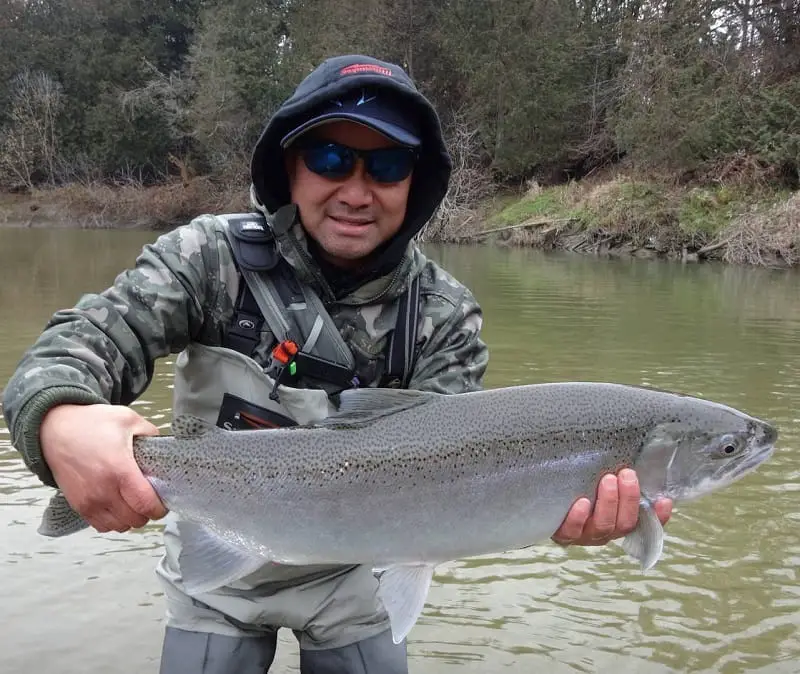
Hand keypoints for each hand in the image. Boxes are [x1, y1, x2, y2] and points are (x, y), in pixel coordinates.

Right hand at [40, 403, 166, 533]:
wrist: (54, 430)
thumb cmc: (91, 424)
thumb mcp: (128, 419)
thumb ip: (152, 433)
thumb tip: (165, 446)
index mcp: (119, 470)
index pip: (145, 504)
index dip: (160, 507)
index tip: (163, 500)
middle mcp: (103, 491)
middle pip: (135, 519)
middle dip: (148, 512)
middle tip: (150, 497)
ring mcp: (89, 501)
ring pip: (120, 526)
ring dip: (131, 517)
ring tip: (134, 501)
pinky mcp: (78, 506)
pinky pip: (102, 526)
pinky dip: (114, 521)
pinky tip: (118, 505)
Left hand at [551, 468, 671, 545]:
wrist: (545, 503)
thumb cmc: (579, 488)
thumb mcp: (600, 482)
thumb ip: (618, 477)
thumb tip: (634, 453)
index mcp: (619, 521)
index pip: (646, 523)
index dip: (658, 516)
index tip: (664, 500)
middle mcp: (606, 531)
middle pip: (624, 523)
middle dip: (628, 498)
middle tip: (626, 474)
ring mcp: (585, 535)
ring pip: (603, 526)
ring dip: (608, 503)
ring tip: (607, 480)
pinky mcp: (564, 534)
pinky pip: (572, 530)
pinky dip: (579, 517)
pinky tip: (581, 502)